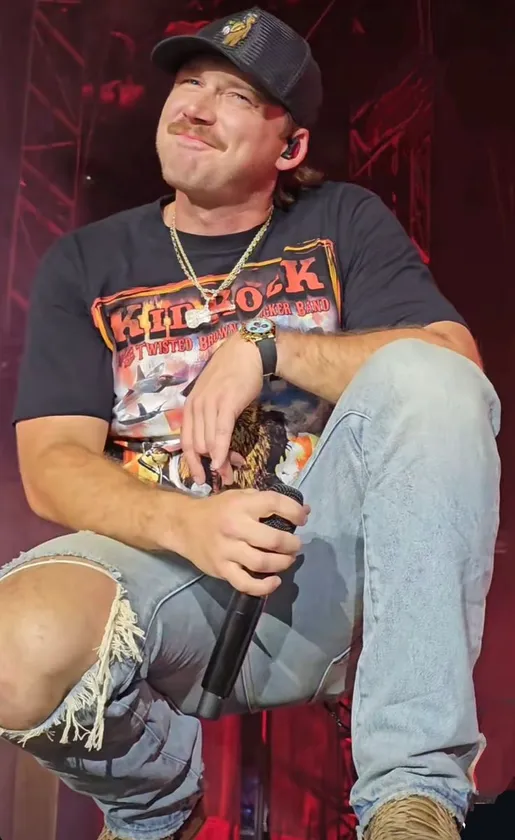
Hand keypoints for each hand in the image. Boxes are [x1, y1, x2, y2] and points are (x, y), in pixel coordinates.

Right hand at [176, 489, 308, 595]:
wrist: (184, 525)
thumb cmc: (218, 509)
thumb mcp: (241, 497)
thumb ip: (269, 502)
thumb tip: (305, 510)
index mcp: (241, 505)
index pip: (274, 504)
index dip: (294, 511)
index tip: (302, 519)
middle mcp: (234, 527)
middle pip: (272, 540)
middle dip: (292, 544)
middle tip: (296, 545)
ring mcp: (227, 550)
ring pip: (262, 563)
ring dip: (282, 563)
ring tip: (288, 559)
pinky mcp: (221, 569)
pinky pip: (245, 584)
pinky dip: (264, 587)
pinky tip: (275, 581)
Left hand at [181, 332, 262, 485]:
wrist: (246, 352)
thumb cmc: (231, 374)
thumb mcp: (212, 397)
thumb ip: (209, 418)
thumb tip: (213, 444)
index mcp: (190, 407)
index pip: (185, 442)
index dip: (191, 464)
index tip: (199, 480)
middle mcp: (195, 407)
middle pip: (197, 447)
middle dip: (210, 465)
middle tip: (226, 475)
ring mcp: (209, 405)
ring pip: (209, 444)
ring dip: (221, 461)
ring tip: (232, 471)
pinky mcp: (225, 404)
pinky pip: (221, 434)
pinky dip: (221, 451)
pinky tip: (223, 463)